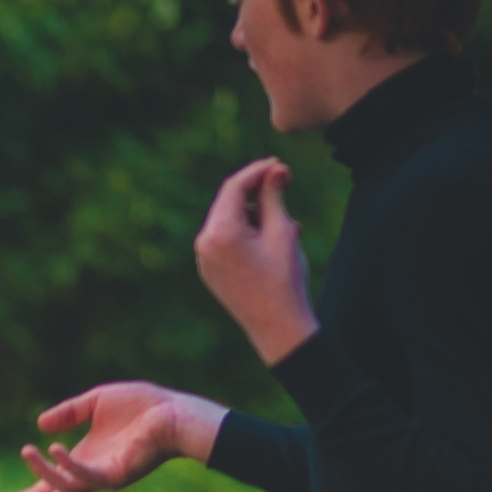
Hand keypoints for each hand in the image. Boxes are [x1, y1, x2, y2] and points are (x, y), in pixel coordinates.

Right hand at [3, 381, 227, 491]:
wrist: (174, 412)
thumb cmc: (143, 406)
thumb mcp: (96, 402)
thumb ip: (69, 412)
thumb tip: (40, 425)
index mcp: (88, 460)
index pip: (55, 483)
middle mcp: (95, 474)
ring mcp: (106, 477)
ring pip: (66, 489)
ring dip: (43, 474)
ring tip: (27, 451)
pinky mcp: (117, 474)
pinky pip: (86, 476)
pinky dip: (68, 466)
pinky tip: (54, 449)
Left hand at [194, 157, 316, 366]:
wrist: (276, 327)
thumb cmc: (284, 278)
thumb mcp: (282, 231)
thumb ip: (274, 196)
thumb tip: (275, 168)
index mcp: (219, 232)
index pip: (234, 187)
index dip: (258, 171)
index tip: (280, 165)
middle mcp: (204, 244)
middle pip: (228, 202)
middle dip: (256, 190)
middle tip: (285, 181)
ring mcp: (203, 259)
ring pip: (228, 220)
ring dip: (255, 212)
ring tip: (288, 222)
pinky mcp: (210, 270)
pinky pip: (225, 240)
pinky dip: (246, 231)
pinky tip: (272, 236)